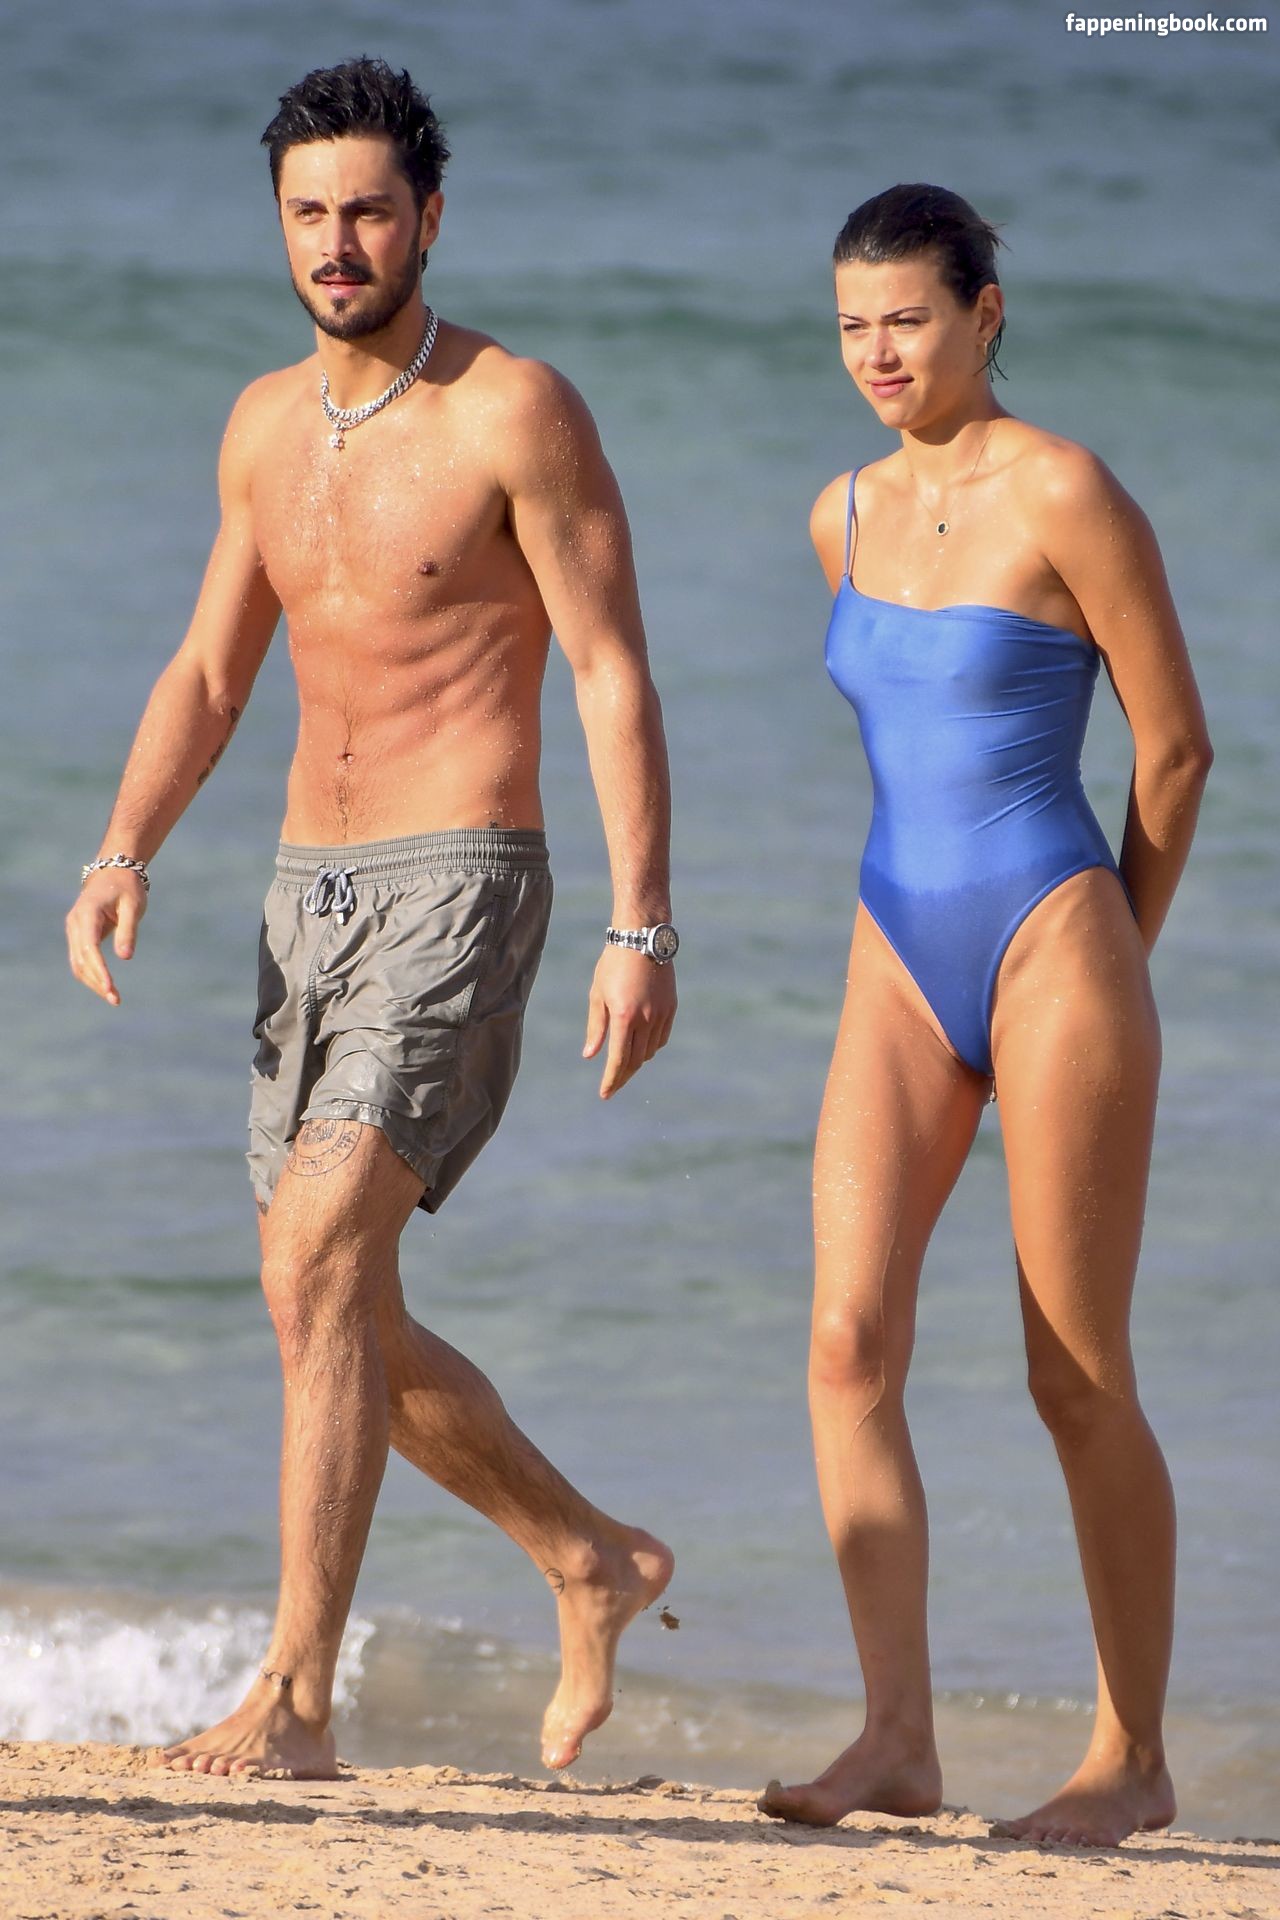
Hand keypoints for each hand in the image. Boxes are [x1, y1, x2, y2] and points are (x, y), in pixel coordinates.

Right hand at [66, 871, 148, 1005]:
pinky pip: (80, 959)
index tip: (110, 987)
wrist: (113, 872)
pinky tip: (105, 986)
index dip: (99, 969)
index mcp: (88, 913)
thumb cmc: (127, 887)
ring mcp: (73, 929)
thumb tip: (125, 957)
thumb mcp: (133, 906)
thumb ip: (128, 930)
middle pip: (81, 959)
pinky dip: (91, 974)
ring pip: (77, 963)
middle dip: (97, 981)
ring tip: (113, 997)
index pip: (90, 947)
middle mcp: (75, 922)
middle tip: (116, 1000)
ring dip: (92, 982)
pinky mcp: (77, 934)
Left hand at [583, 945, 676, 1098]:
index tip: (605, 1094)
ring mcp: (661, 1014)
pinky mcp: (671, 1009)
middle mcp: (645, 1019)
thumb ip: (596, 1027)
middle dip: (622, 1076)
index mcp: (623, 1016)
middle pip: (635, 1061)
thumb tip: (590, 1055)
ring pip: (649, 1052)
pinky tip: (640, 1047)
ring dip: (636, 1062)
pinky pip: (661, 1039)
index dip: (611, 1080)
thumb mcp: (597, 995)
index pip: (618, 1060)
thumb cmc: (613, 964)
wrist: (642, 939)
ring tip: (623, 1066)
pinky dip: (650, 1048)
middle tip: (612, 1085)